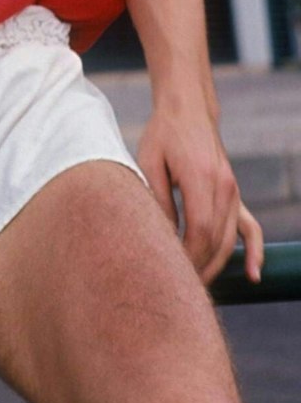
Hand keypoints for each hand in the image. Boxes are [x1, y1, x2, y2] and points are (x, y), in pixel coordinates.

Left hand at [136, 102, 261, 284]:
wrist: (188, 112)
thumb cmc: (162, 136)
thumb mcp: (148, 162)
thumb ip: (156, 198)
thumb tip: (158, 234)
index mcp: (201, 178)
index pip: (199, 229)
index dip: (188, 255)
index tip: (172, 273)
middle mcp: (224, 187)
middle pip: (217, 239)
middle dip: (199, 267)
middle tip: (178, 290)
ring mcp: (233, 192)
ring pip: (230, 239)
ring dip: (216, 265)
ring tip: (197, 288)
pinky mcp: (234, 194)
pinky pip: (250, 227)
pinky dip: (253, 251)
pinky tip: (254, 274)